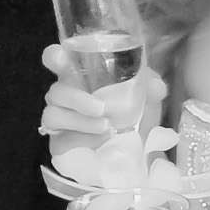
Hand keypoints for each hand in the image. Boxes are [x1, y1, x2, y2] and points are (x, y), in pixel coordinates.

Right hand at [39, 46, 163, 162]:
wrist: (136, 153)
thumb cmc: (134, 116)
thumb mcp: (147, 98)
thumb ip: (152, 87)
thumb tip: (155, 86)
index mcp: (81, 76)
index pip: (57, 60)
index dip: (54, 56)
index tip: (61, 57)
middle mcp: (66, 95)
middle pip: (54, 90)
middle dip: (75, 98)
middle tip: (100, 107)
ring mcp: (61, 119)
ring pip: (53, 113)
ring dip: (80, 120)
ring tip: (107, 126)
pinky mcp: (60, 142)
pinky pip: (61, 138)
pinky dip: (81, 136)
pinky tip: (100, 138)